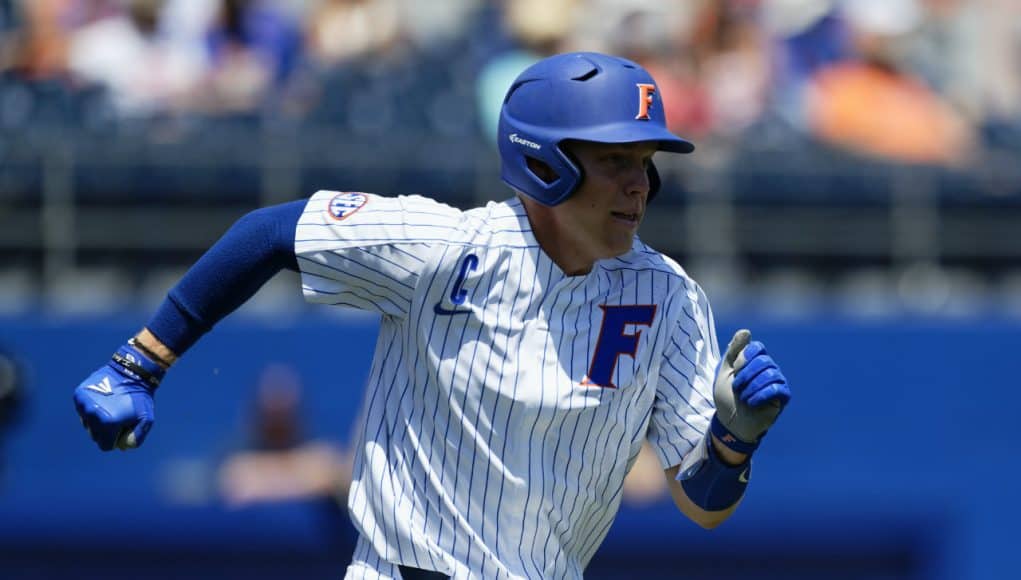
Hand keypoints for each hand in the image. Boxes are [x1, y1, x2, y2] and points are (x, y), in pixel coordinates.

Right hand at [73, 342, 164, 450]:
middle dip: (106, 431)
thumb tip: (123, 448)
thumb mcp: (146, 419)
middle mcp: (92, 414)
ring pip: (87, 423)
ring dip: (97, 420)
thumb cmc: (140, 397)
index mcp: (107, 423)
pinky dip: (91, 408)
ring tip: (111, 407)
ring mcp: (84, 404)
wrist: (131, 372)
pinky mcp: (79, 395)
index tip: (122, 428)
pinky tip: (104, 400)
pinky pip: (83, 410)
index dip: (115, 439)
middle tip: (118, 417)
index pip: (105, 445)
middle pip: (95, 435)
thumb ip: (136, 437)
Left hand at [711, 329, 790, 453]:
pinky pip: (776, 388)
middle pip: (763, 360)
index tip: (734, 371)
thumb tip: (746, 331)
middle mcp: (769, 368)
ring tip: (744, 397)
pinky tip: (752, 402)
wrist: (730, 422)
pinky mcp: (782, 397)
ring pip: (770, 373)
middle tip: (737, 388)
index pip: (757, 347)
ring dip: (751, 387)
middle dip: (745, 375)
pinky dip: (760, 395)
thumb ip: (733, 351)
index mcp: (756, 360)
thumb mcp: (724, 371)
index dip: (744, 358)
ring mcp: (777, 382)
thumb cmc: (727, 397)